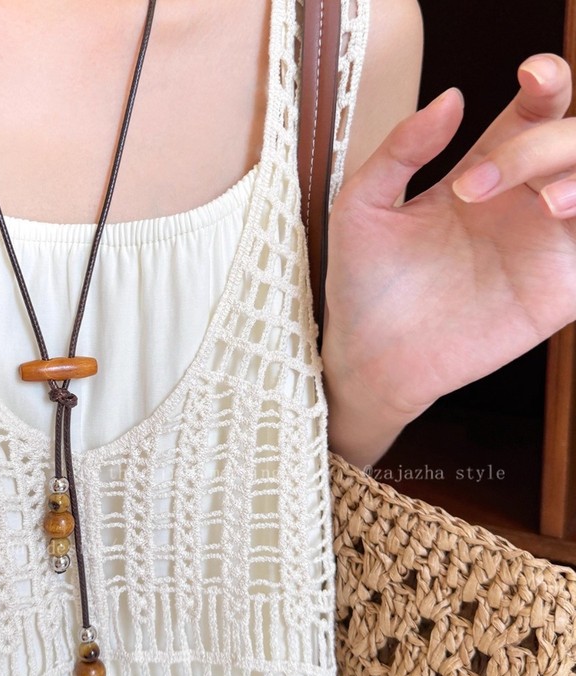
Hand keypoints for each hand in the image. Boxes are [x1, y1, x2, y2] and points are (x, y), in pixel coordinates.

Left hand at [323, 54, 575, 461]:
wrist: (368, 359)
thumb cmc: (361, 285)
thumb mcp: (361, 208)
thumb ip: (400, 151)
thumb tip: (452, 96)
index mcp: (479, 175)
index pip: (534, 114)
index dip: (548, 83)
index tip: (531, 76)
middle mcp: (519, 204)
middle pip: (573, 142)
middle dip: (545, 144)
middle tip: (475, 186)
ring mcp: (543, 247)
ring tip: (547, 206)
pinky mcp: (559, 292)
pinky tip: (564, 221)